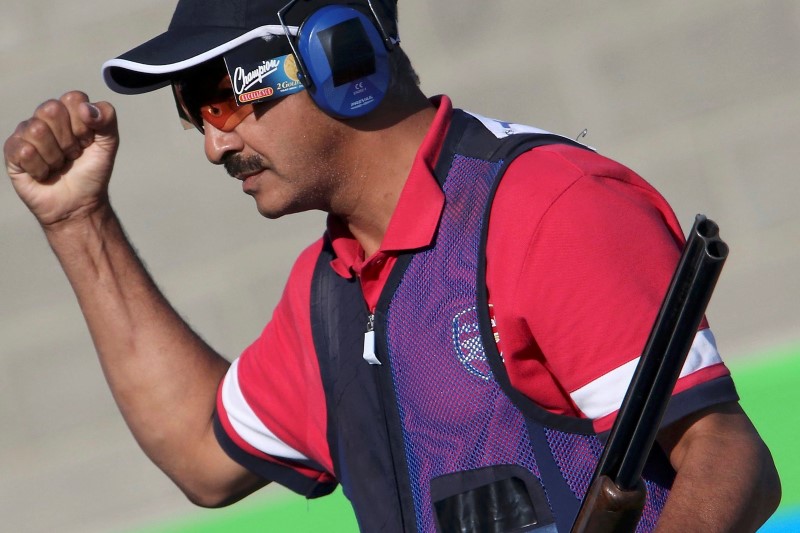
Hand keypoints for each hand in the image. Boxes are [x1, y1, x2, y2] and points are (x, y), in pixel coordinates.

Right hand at [4, 91, 118, 227]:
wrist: (80, 204)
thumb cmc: (91, 173)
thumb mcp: (109, 144)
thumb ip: (107, 118)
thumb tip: (86, 108)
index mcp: (68, 111)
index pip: (73, 98)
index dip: (84, 124)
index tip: (88, 142)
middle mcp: (44, 118)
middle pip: (51, 109)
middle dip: (69, 139)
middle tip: (73, 154)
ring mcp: (26, 134)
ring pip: (37, 130)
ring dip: (55, 156)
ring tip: (59, 165)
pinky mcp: (12, 152)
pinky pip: (24, 151)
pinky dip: (41, 168)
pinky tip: (44, 174)